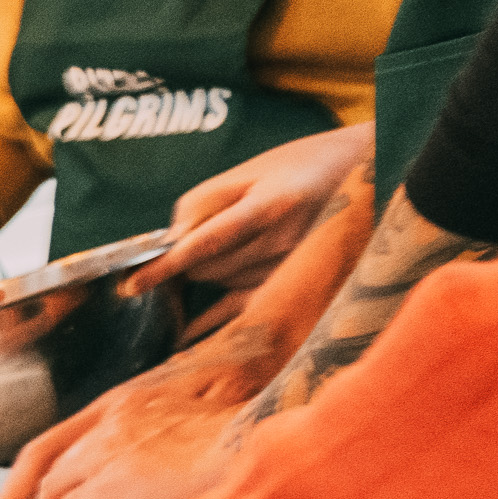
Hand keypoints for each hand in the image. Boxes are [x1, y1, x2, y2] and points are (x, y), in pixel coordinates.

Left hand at [0, 330, 272, 498]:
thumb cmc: (243, 431)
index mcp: (125, 400)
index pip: (63, 436)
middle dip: (19, 497)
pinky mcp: (113, 479)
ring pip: (52, 488)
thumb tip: (163, 470)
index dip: (37, 468)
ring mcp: (109, 446)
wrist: (262, 437)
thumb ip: (164, 440)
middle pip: (46, 461)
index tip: (23, 492)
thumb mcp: (195, 421)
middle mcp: (110, 416)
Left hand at [127, 125, 372, 299]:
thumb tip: (171, 238)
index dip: (165, 265)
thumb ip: (204, 202)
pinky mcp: (296, 284)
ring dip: (205, 272)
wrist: (366, 173)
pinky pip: (243, 310)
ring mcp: (292, 268)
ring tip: (212, 251)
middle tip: (176, 249)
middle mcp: (283, 243)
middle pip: (207, 268)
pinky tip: (185, 334)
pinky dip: (211, 320)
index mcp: (271, 207)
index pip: (206, 242)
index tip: (131, 283)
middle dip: (185, 260)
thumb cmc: (302, 164)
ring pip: (221, 283)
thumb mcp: (252, 169)